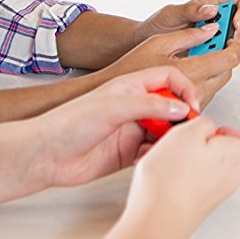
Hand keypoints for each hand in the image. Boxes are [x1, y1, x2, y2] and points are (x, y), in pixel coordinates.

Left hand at [25, 67, 200, 189]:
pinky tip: (152, 159)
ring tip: (170, 147)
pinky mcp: (129, 153)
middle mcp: (134, 107)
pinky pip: (154, 152)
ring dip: (172, 139)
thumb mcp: (112, 107)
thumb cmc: (68, 124)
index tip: (192, 107)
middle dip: (183, 118)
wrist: (46, 155)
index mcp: (130, 87)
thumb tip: (180, 109)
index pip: (169, 79)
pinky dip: (159, 156)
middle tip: (187, 131)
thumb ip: (149, 106)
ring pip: (166, 131)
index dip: (185, 90)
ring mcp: (132, 130)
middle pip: (171, 106)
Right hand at [101, 0, 239, 107]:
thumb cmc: (133, 69)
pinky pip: (208, 91)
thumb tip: (212, 28)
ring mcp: (195, 102)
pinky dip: (205, 78)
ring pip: (219, 82)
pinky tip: (190, 68)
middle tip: (216, 42)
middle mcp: (197, 91)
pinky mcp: (192, 108)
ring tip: (198, 54)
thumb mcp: (159, 42)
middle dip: (225, 55)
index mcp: (191, 71)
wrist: (119, 96)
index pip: (229, 59)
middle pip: (228, 71)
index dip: (234, 45)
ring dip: (215, 67)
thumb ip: (189, 35)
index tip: (231, 37)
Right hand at [126, 115, 239, 238]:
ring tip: (166, 154)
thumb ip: (203, 123)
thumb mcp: (187, 132)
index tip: (217, 130)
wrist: (155, 219)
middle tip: (189, 140)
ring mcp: (212, 194)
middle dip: (206, 145)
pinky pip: (189, 182)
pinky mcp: (194, 205)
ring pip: (204, 168)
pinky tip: (157, 170)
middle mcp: (229, 179)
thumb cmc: (172, 181)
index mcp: (235, 158)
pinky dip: (174, 174)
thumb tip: (206, 126)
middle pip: (228, 156)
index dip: (239, 135)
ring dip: (186, 158)